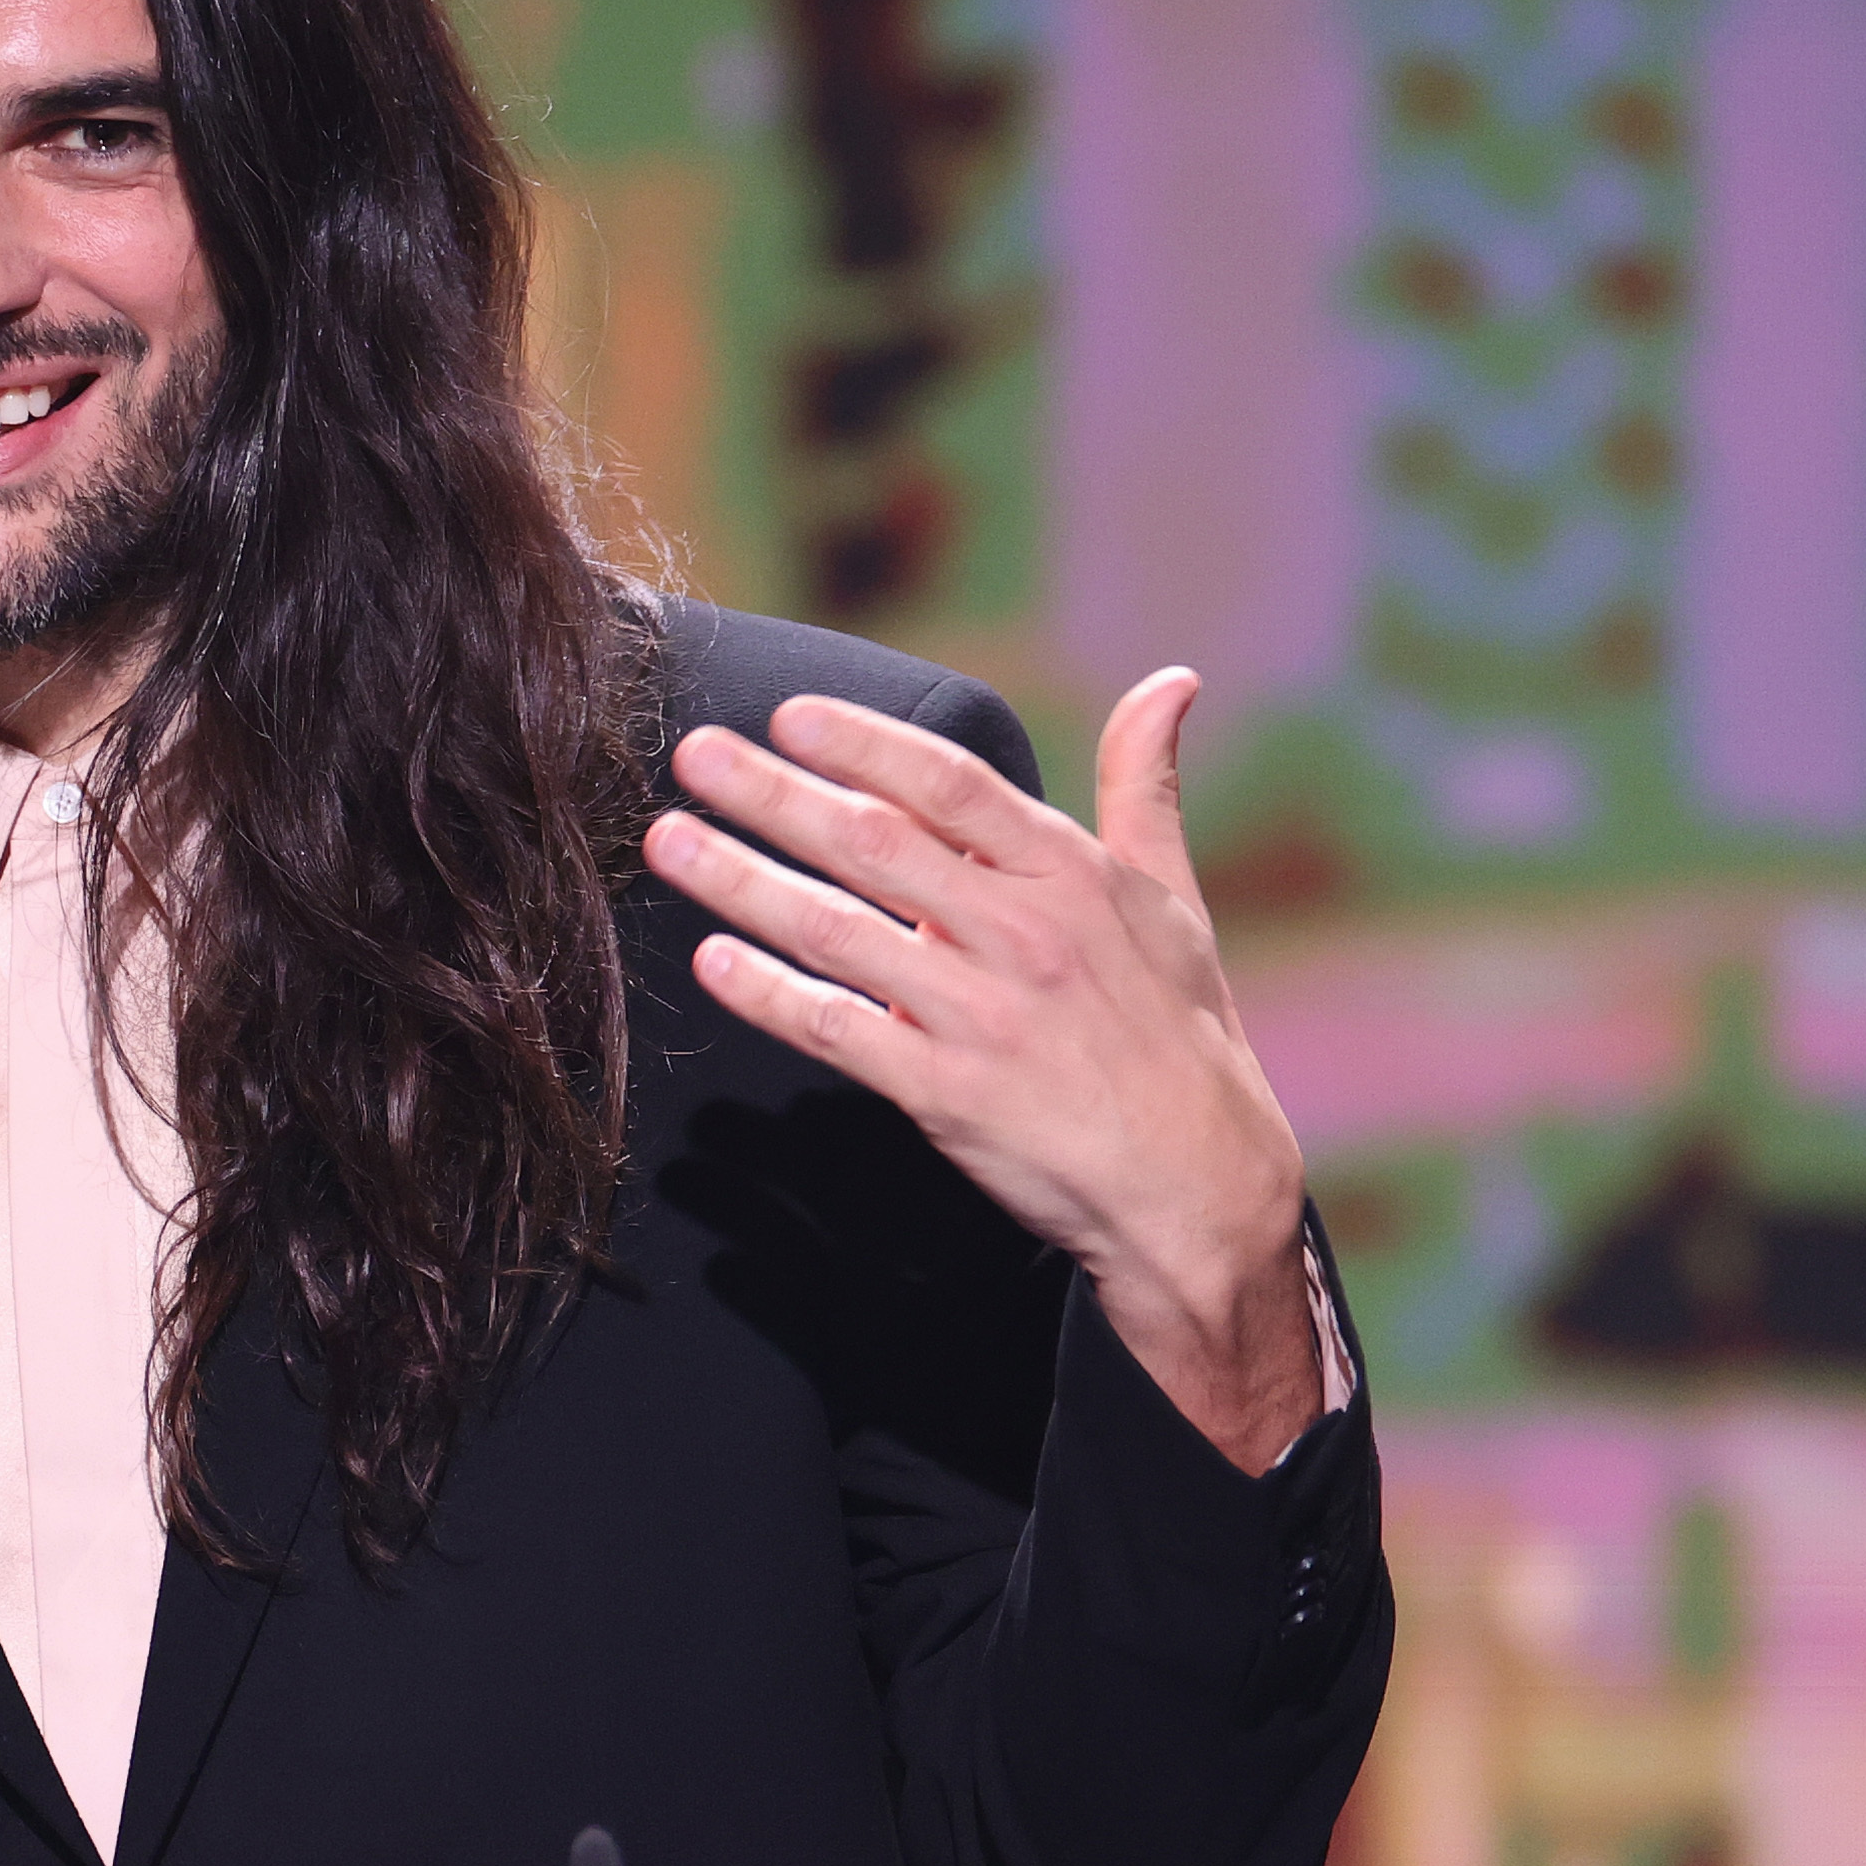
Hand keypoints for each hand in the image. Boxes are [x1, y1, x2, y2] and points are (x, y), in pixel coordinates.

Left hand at [647, 670, 1324, 1474]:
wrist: (1198, 1185)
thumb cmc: (1181, 1034)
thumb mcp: (1174, 900)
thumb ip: (1144, 786)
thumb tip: (1170, 681)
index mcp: (1070, 875)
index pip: (949, 785)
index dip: (863, 744)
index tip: (788, 714)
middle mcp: (1021, 933)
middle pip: (873, 843)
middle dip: (771, 793)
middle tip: (690, 752)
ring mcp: (980, 1015)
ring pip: (836, 930)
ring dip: (740, 880)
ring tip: (668, 841)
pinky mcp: (946, 1094)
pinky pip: (837, 1029)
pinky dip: (769, 993)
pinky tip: (713, 960)